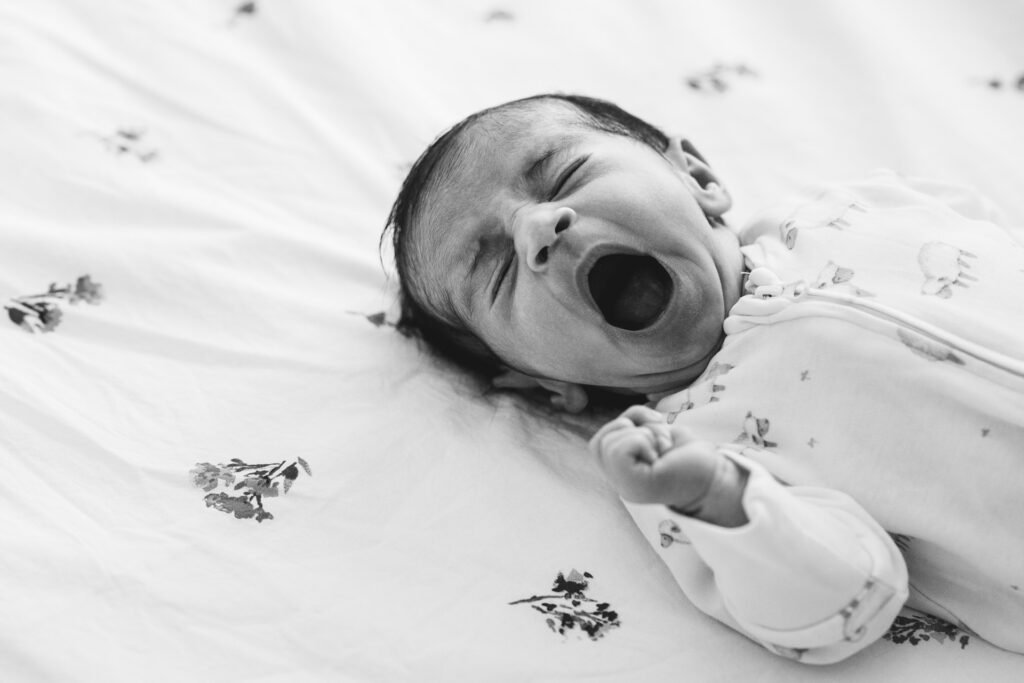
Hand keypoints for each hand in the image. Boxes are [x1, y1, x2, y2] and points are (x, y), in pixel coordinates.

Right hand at [589, 405, 747, 525]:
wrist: (716, 477)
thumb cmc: (688, 454)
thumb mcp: (655, 430)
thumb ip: (633, 426)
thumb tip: (626, 421)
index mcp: (622, 473)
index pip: (599, 442)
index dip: (623, 425)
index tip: (652, 436)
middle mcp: (619, 483)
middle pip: (600, 441)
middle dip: (634, 428)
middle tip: (660, 445)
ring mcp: (624, 486)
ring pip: (608, 442)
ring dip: (644, 435)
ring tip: (663, 452)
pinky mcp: (634, 485)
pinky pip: (619, 449)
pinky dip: (642, 441)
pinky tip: (660, 457)